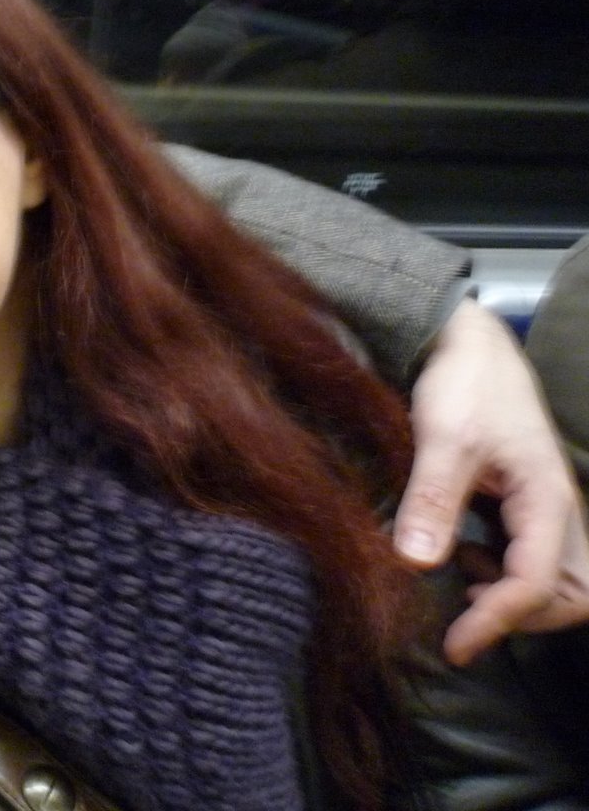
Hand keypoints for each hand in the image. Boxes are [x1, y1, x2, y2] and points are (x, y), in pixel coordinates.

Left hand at [394, 299, 588, 663]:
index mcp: (547, 499)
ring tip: (462, 582)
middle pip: (572, 595)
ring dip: (516, 597)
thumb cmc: (464, 384)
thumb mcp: (443, 439)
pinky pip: (532, 558)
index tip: (454, 645)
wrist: (468, 344)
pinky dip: (504, 573)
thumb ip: (432, 500)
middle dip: (526, 616)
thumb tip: (415, 564)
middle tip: (467, 613)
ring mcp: (544, 508)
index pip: (537, 584)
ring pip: (558, 581)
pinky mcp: (524, 504)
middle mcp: (557, 510)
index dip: (497, 621)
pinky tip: (463, 555)